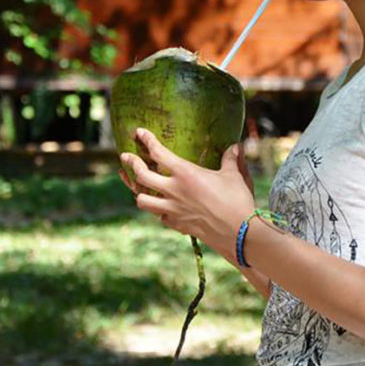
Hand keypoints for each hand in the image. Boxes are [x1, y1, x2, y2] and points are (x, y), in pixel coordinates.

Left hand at [118, 128, 253, 258]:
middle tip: (125, 157)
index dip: (147, 140)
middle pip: (141, 176)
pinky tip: (162, 207)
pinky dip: (158, 211)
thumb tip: (236, 146)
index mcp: (186, 173)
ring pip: (142, 200)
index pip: (159, 153)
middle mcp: (174, 190)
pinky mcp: (177, 225)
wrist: (238, 232)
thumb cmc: (237, 200)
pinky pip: (159, 216)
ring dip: (138, 191)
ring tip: (137, 186)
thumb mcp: (235, 175)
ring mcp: (172, 210)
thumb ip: (230, 159)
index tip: (140, 133)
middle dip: (131, 164)